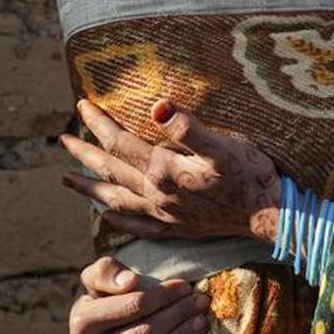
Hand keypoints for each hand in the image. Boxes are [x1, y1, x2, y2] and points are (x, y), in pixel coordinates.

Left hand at [61, 99, 280, 242]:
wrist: (271, 215)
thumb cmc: (250, 175)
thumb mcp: (222, 145)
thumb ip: (188, 126)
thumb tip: (157, 106)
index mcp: (164, 171)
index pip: (121, 143)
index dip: (100, 122)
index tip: (82, 103)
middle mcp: (158, 195)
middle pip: (111, 171)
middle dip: (85, 152)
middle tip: (62, 139)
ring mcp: (165, 215)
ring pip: (117, 200)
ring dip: (89, 188)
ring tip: (65, 180)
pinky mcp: (177, 229)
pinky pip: (137, 226)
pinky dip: (118, 220)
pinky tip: (105, 216)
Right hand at [68, 256, 210, 333]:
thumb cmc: (102, 301)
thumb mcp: (96, 282)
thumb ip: (106, 271)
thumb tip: (130, 281)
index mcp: (82, 320)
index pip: (132, 305)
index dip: (162, 295)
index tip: (184, 285)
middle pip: (145, 330)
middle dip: (178, 313)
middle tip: (200, 300)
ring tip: (201, 318)